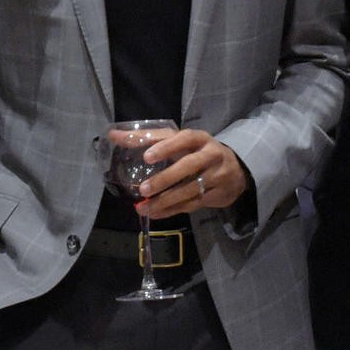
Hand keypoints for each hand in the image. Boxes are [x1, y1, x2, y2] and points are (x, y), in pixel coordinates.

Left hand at [131, 128, 247, 217]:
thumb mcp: (179, 141)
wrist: (236, 170)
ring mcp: (217, 176)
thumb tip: (113, 135)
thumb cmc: (197, 151)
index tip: (147, 157)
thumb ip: (148, 138)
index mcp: (200, 138)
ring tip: (144, 207)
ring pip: (190, 190)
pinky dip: (172, 210)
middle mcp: (211, 155)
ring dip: (165, 201)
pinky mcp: (218, 195)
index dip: (166, 147)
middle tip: (143, 189)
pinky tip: (155, 213)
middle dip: (165, 179)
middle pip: (188, 166)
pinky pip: (193, 205)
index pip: (183, 139)